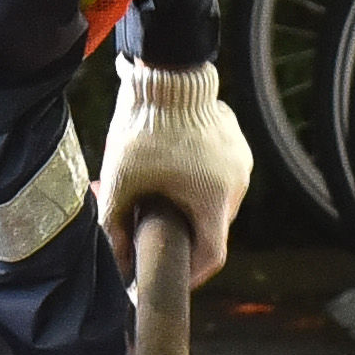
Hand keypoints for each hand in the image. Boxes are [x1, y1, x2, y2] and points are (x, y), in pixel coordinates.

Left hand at [96, 56, 252, 279]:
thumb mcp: (122, 181)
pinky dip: (197, 179)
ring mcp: (240, 162)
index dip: (193, 275)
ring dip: (189, 203)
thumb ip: (116, 225)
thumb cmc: (144, 130)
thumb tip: (114, 260)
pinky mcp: (236, 143)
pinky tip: (170, 168)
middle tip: (152, 231)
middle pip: (211, 227)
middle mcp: (236, 185)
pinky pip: (218, 173)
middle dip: (182, 232)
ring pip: (215, 199)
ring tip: (156, 194)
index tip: (174, 278)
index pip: (213, 256)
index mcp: (214, 201)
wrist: (166, 76)